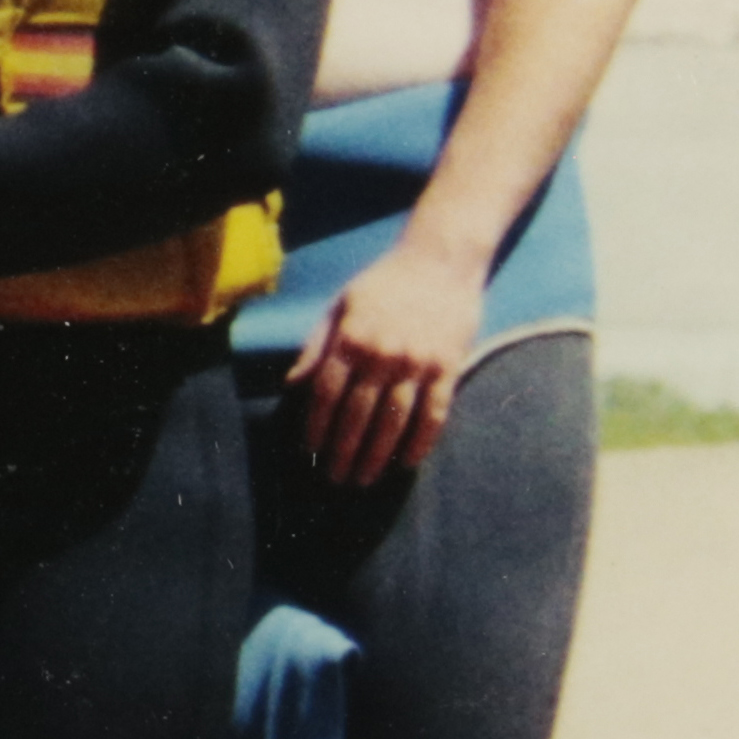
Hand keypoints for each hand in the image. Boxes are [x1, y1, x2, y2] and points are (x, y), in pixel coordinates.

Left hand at [285, 232, 487, 489]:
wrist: (439, 259)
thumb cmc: (384, 283)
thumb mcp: (340, 306)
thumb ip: (316, 346)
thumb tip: (291, 384)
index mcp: (351, 339)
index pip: (326, 394)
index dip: (316, 426)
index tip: (310, 451)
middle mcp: (382, 354)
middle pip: (358, 415)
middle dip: (344, 451)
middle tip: (335, 478)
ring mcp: (417, 362)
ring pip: (394, 421)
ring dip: (378, 455)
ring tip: (365, 479)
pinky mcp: (448, 367)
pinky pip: (434, 413)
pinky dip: (421, 441)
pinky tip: (407, 461)